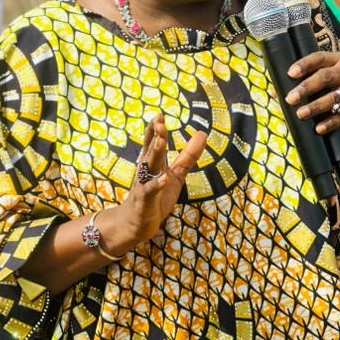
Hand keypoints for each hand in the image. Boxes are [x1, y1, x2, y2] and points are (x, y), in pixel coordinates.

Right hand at [101, 115, 206, 255]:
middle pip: (152, 151)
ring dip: (155, 154)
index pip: (152, 143)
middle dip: (156, 136)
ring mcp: (144, 184)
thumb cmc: (156, 196)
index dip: (155, 130)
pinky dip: (157, 184)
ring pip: (149, 167)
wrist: (137, 223)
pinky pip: (150, 191)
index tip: (160, 116)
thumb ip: (188, 155)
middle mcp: (146, 171)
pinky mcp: (145, 200)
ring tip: (162, 141)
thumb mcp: (176, 174)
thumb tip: (202, 133)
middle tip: (160, 121)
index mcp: (153, 163)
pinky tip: (164, 178)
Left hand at [285, 51, 339, 141]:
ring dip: (315, 106)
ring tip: (300, 114)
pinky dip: (329, 123)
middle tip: (290, 98)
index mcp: (336, 59)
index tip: (290, 73)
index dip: (304, 65)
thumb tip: (274, 92)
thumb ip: (303, 78)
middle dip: (306, 87)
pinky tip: (318, 128)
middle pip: (325, 77)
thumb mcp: (322, 74)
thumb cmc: (330, 84)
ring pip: (334, 98)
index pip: (319, 58)